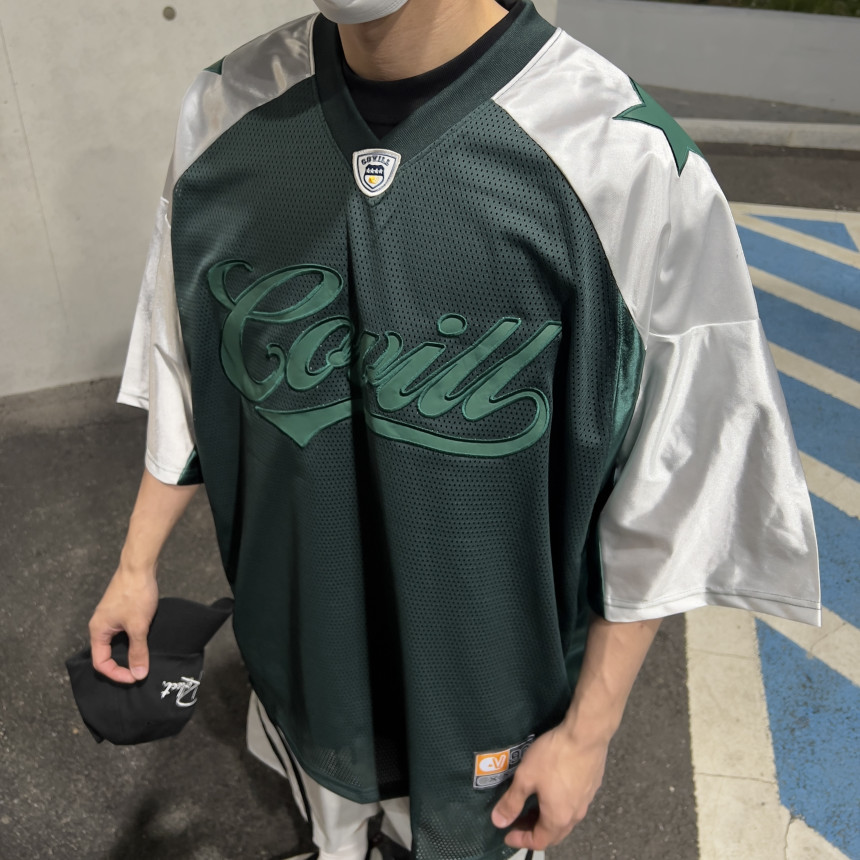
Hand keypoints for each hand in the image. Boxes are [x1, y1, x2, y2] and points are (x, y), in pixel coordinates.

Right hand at [88, 566, 158, 683]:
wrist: (139, 567)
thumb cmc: (135, 595)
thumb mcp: (138, 626)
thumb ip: (138, 651)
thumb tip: (139, 674)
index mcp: (98, 631)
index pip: (101, 663)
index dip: (117, 674)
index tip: (135, 677)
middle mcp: (100, 626)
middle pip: (106, 654)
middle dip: (121, 666)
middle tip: (139, 672)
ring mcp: (110, 617)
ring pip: (116, 643)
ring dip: (128, 653)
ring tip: (143, 661)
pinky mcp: (120, 611)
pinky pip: (122, 633)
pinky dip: (132, 641)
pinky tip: (144, 643)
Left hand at [490, 723, 608, 850]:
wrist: (586, 734)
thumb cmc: (553, 757)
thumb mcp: (525, 778)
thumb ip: (511, 802)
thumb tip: (498, 822)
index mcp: (558, 818)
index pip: (539, 841)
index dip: (521, 841)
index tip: (507, 835)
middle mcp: (575, 815)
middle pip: (553, 834)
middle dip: (534, 831)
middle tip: (517, 821)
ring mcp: (586, 801)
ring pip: (565, 820)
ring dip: (546, 818)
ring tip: (532, 805)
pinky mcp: (592, 786)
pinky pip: (573, 805)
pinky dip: (559, 806)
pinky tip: (552, 790)